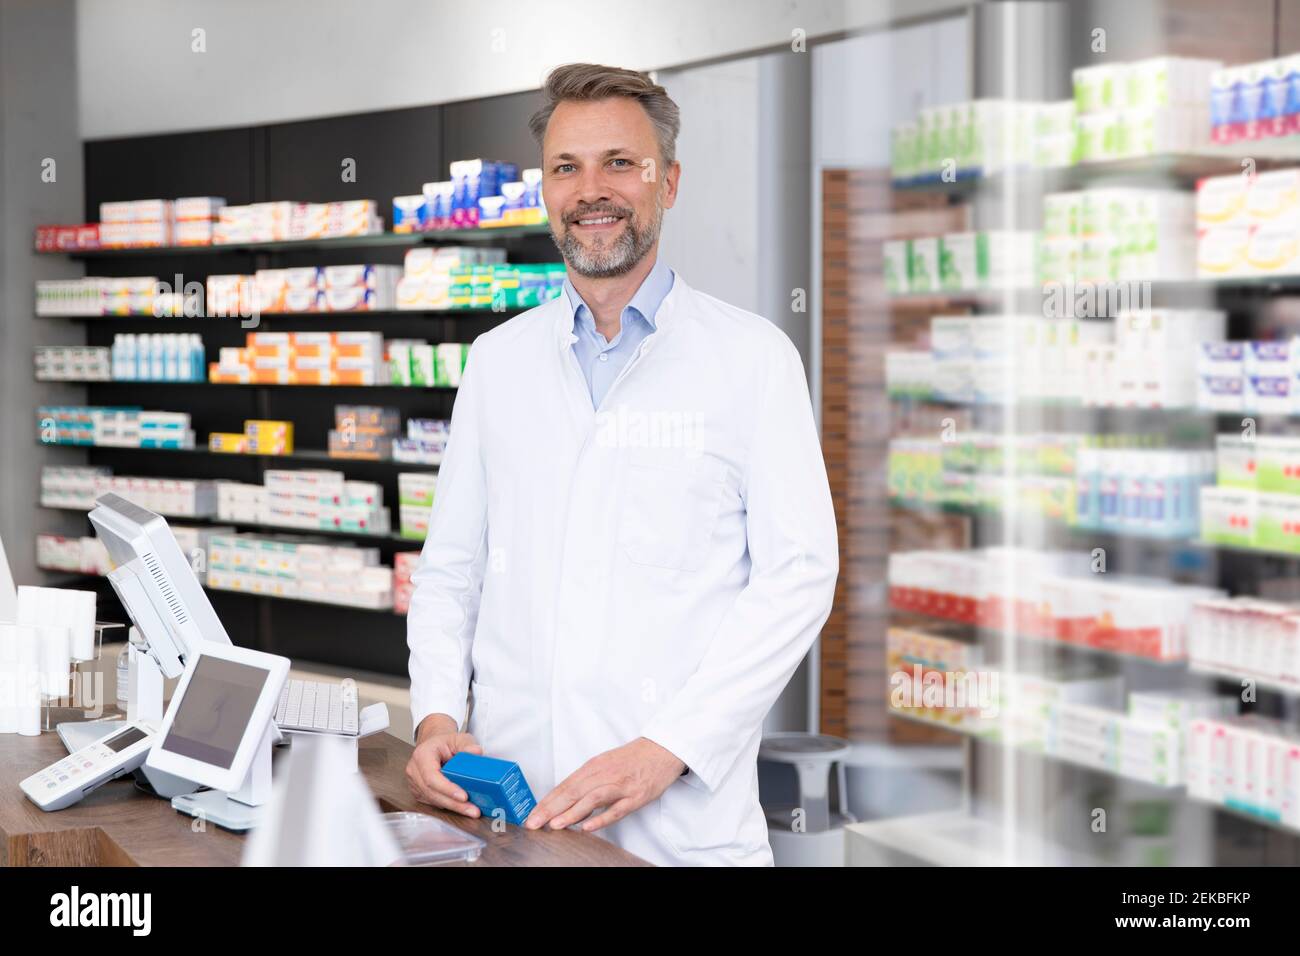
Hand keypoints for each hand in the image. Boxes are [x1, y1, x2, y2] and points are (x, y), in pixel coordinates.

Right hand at [405, 713, 484, 817]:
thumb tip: (476, 752)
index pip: (431, 776)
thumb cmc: (445, 742)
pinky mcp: (419, 792)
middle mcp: (414, 770)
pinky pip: (433, 802)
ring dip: (453, 807)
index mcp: (422, 755)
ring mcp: (414, 783)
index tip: (464, 796)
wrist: (435, 745)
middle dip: (454, 803)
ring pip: (433, 800)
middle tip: (473, 810)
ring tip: (471, 810)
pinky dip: (448, 806)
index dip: (447, 788)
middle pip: (432, 792)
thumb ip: (468, 744)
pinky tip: (462, 807)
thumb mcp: (459, 738)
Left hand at [524, 737, 684, 832]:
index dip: (547, 801)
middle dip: (551, 809)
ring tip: (555, 825)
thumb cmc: (632, 758)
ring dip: (571, 813)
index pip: (565, 786)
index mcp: (593, 767)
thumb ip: (586, 782)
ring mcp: (620, 786)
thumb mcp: (605, 764)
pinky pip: (617, 809)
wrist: (662, 750)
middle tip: (534, 822)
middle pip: (573, 792)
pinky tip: (588, 827)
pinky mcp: (636, 796)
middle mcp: (604, 775)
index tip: (532, 813)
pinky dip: (602, 818)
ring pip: (591, 800)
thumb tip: (565, 802)